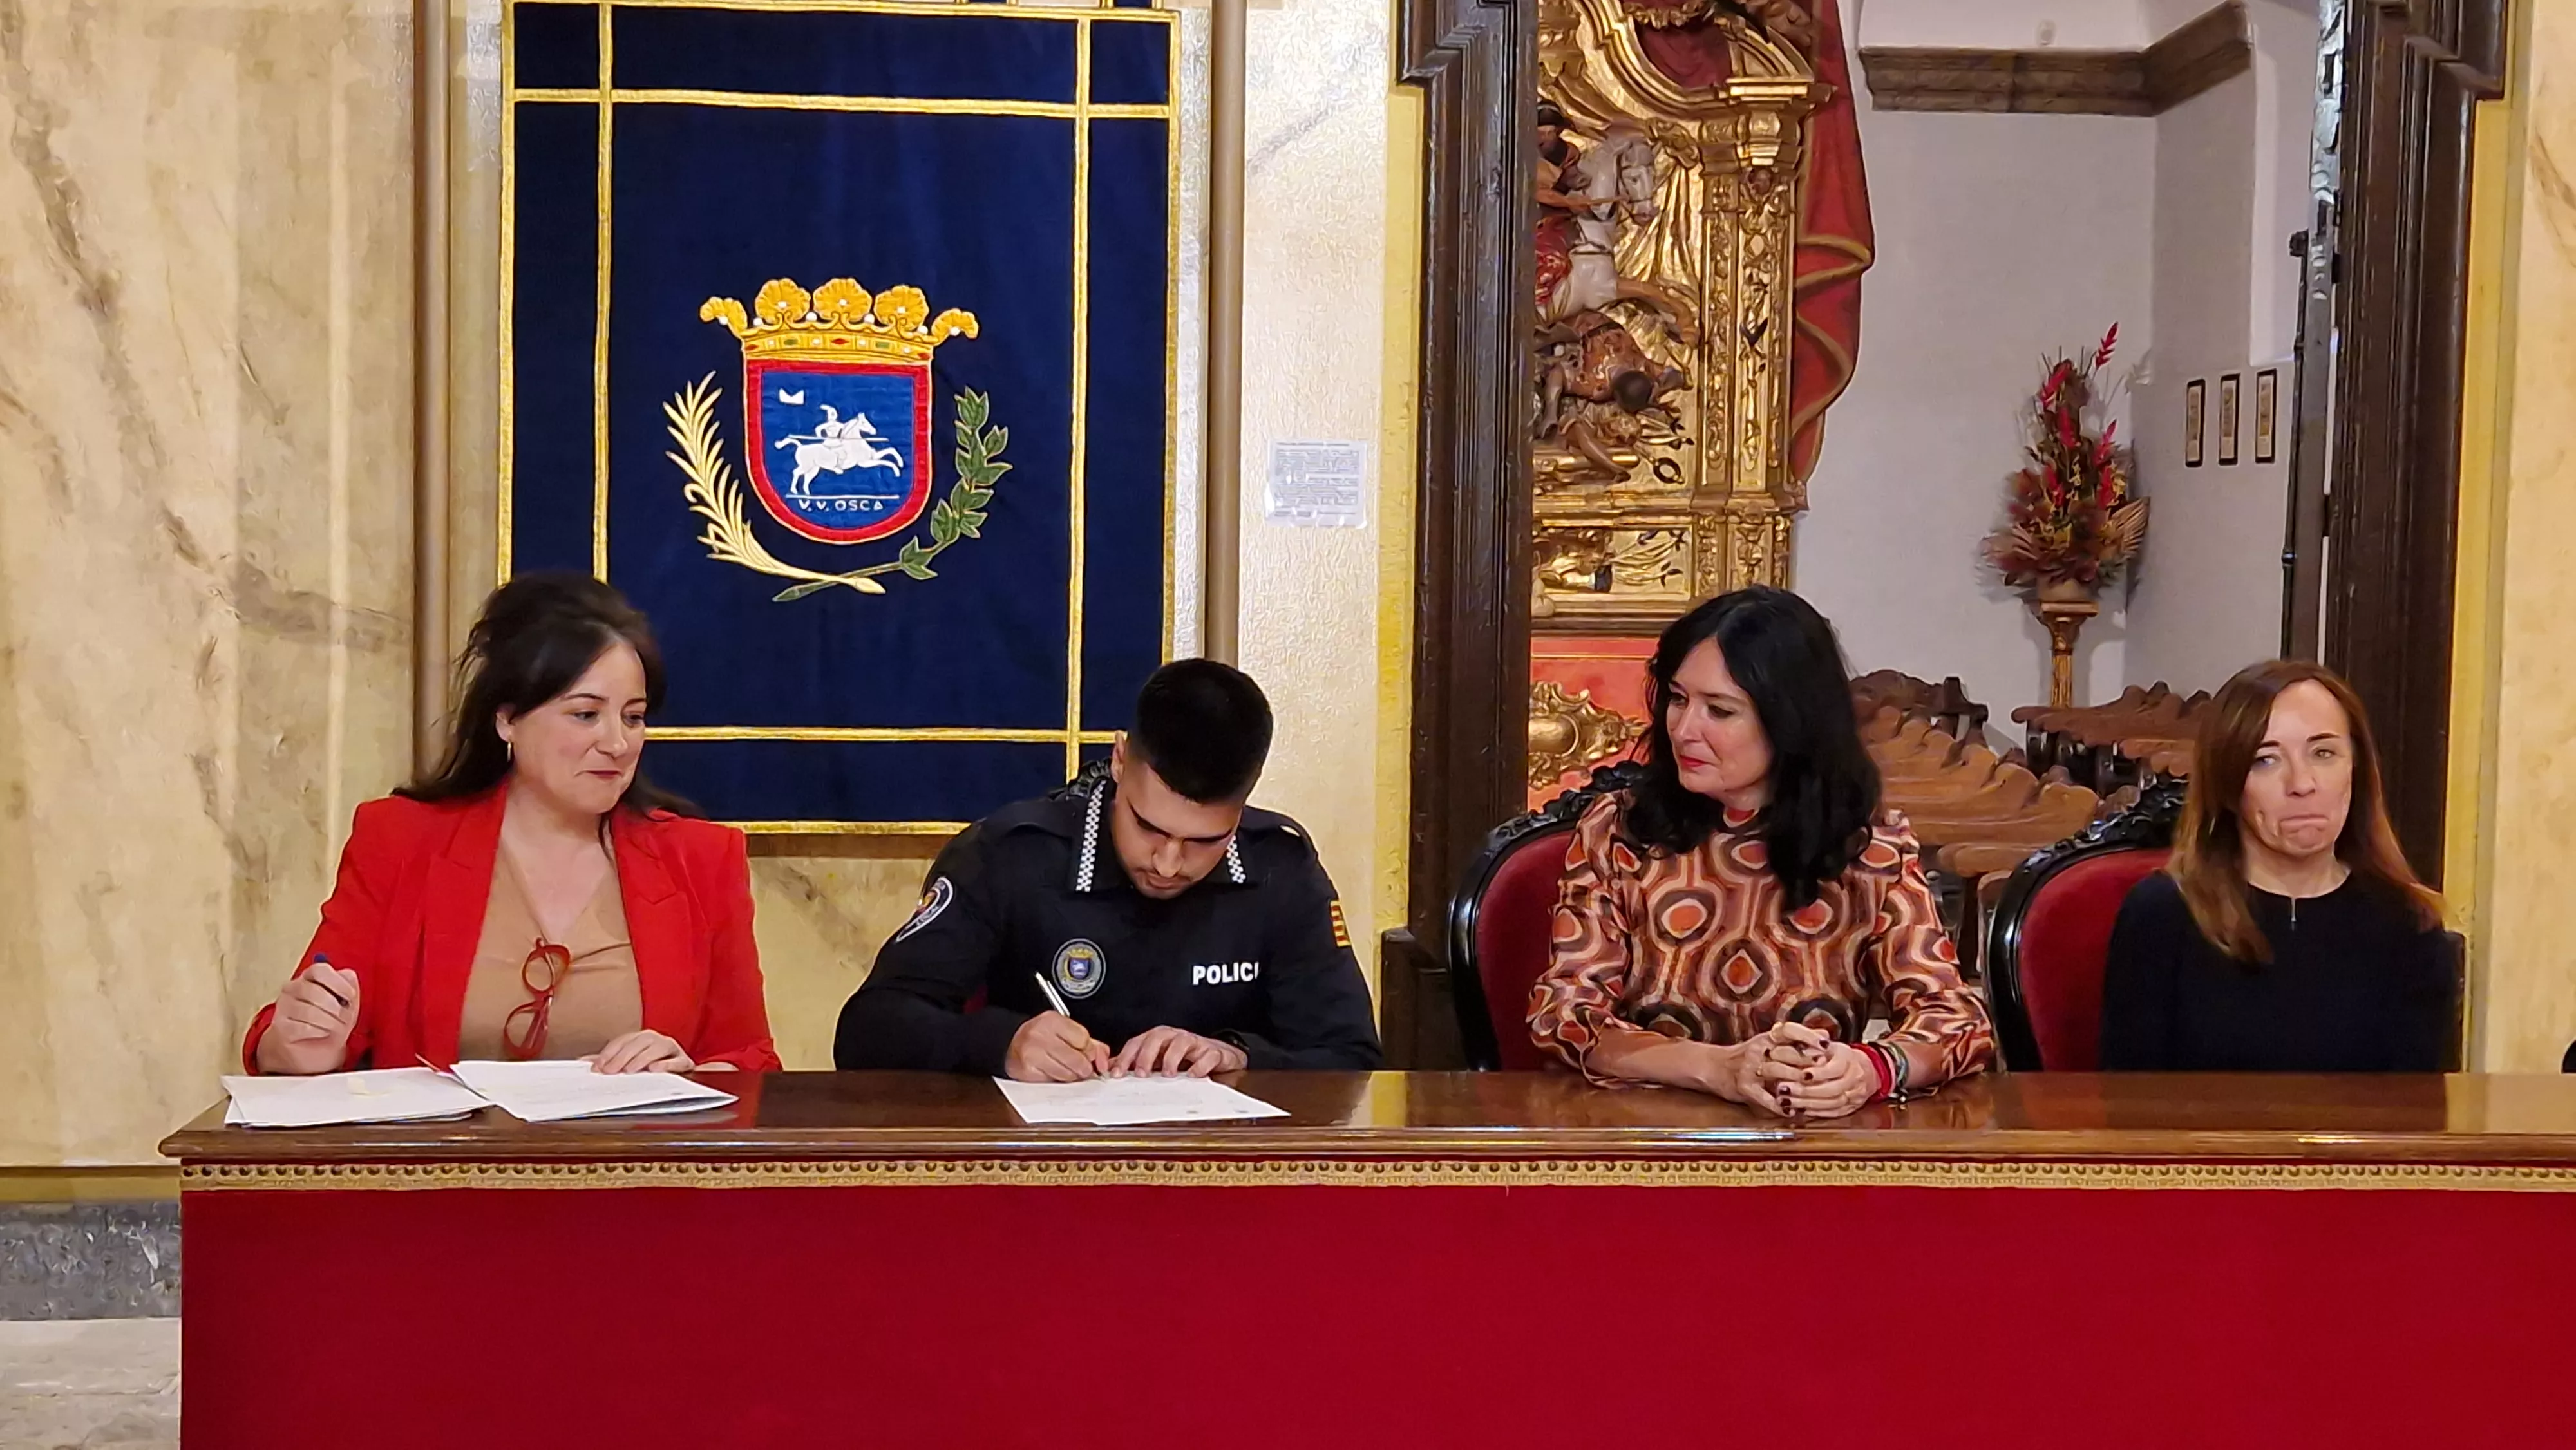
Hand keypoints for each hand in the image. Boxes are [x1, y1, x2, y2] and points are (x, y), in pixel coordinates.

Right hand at [255, 964, 361, 1075]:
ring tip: (336, 1027)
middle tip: (345, 1017)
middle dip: (336, 1007)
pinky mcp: (280, 1028)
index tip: (351, 996)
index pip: (319, 970)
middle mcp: (292, 989)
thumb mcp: (346, 1003)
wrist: (313, 1049)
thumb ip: (349, 986)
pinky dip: (318, 1032)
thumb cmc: (329, 1021)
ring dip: (329, 1021)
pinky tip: (323, 1033)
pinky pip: (302, 1027)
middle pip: (313, 991)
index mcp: (309, 978)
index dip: (338, 983)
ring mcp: (284, 1008)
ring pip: (308, 1011)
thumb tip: (349, 975)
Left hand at [586, 1030, 692, 1074]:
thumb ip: (608, 1061)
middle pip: (638, 1043)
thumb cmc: (651, 1067)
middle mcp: (656, 1039)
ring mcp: (671, 1048)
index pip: (622, 1041)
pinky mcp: (684, 1061)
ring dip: (642, 1059)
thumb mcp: (628, 1063)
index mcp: (641, 1038)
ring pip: (656, 1048)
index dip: (609, 1053)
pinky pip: (676, 1061)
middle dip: (622, 1057)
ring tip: (630, 1071)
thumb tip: (583, 1062)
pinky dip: (666, 1064)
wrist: (681, 1073)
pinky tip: (654, 1070)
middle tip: (610, 1071)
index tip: (597, 1067)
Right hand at [1006, 1013, 1111, 1081]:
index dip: (1089, 1051)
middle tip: (1079, 1067)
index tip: (1087, 1055)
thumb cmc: (1040, 1038)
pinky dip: (1056, 1081)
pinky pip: (1053, 1082)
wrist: (1011, 1045)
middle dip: (1083, 1067)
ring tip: (1064, 1068)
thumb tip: (1104, 1061)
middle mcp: (1040, 1035)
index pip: (1084, 1040)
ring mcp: (1032, 1053)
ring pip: (1067, 1074)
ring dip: (1071, 1076)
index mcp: (1052, 1020)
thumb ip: (1089, 1043)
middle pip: (1077, 1059)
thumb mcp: (1065, 1032)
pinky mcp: (1027, 1070)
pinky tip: (1052, 1072)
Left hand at [1108, 1027, 1246, 1078]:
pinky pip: (1208, 1055)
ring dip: (1172, 1058)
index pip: (1137, 1042)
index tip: (1117, 1074)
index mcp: (1158, 1040)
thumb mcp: (1158, 1063)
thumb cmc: (1187, 1059)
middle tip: (1142, 1074)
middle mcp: (1175, 1038)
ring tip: (1168, 1074)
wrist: (1220, 1059)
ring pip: (1182, 1041)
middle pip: (1157, 1037)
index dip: (1126, 1057)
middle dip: (1147, 1055)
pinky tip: (1193, 1076)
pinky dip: (1200, 1066)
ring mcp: (1195, 1043)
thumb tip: (1109, 1070)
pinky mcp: (1214, 1052)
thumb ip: (1136, 1065)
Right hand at [1711, 1024, 1829, 1116]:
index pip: (1789, 1030)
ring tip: (1811, 1088)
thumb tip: (1825, 1034)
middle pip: (1786, 1052)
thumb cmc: (1747, 1056)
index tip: (1826, 1044)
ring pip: (1776, 1072)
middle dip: (1807, 1060)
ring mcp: (1750, 1068)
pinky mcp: (1743, 1086)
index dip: (1808, 1036)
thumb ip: (1796, 1040)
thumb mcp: (1769, 1042)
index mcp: (1767, 1038)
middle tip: (1825, 1066)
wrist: (1714, 1067)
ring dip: (1795, 1081)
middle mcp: (1758, 1049)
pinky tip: (1791, 1111)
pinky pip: (1763, 1097)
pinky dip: (1778, 1106)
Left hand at [1774, 1042, 1881, 1119]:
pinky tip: (1800, 1109)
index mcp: (1848, 1058)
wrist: (1865, 1070)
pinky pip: (1833, 1113)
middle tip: (1785, 1090)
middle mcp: (1854, 1077)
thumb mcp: (1828, 1045)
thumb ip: (1813, 1047)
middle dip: (1806, 1091)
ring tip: (1787, 1101)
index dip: (1818, 1073)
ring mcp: (1855, 1094)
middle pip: (1832, 1089)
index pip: (1835, 1068)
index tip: (1801, 1075)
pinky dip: (1816, 1112)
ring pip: (1831, 1103)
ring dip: (1807, 1104)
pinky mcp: (1851, 1108)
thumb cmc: (1840, 1056)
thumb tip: (1795, 1048)